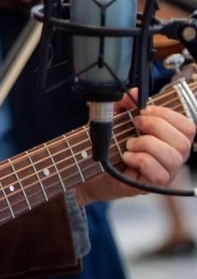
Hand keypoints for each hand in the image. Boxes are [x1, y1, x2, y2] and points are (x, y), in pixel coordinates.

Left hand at [75, 93, 195, 206]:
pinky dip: (140, 161)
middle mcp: (174, 157)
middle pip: (184, 141)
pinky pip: (158, 173)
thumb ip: (123, 103)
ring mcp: (166, 173)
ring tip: (129, 144)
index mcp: (170, 139)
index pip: (188, 127)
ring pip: (173, 157)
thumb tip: (135, 93)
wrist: (91, 166)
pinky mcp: (153, 185)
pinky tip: (127, 158)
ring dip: (147, 144)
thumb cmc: (110, 142)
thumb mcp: (114, 117)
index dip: (168, 115)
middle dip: (156, 127)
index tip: (143, 111)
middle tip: (135, 125)